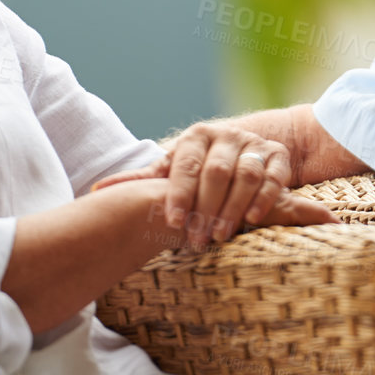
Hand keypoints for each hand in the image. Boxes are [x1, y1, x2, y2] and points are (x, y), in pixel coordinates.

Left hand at [92, 121, 335, 246]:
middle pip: (216, 172)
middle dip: (205, 208)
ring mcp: (254, 145)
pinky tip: (252, 220)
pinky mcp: (278, 156)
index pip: (186, 165)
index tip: (174, 222)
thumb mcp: (172, 169)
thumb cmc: (198, 167)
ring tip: (220, 235)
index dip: (180, 194)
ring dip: (233, 208)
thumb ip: (141, 180)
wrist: (244, 149)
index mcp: (196, 136)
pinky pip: (274, 177)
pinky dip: (264, 198)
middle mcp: (226, 135)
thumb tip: (96, 189)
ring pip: (245, 175)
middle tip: (196, 239)